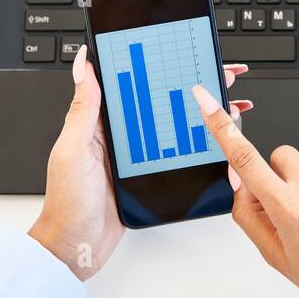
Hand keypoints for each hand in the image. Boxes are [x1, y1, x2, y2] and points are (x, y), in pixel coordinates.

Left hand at [29, 45, 251, 280]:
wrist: (76, 247)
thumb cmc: (67, 201)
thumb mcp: (73, 148)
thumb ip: (83, 108)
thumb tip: (84, 63)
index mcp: (103, 120)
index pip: (136, 82)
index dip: (160, 63)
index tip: (184, 50)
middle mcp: (123, 133)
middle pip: (164, 99)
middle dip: (195, 84)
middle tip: (224, 74)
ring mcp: (138, 154)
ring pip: (176, 124)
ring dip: (203, 112)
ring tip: (231, 102)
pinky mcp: (149, 173)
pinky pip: (177, 151)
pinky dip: (199, 142)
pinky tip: (217, 137)